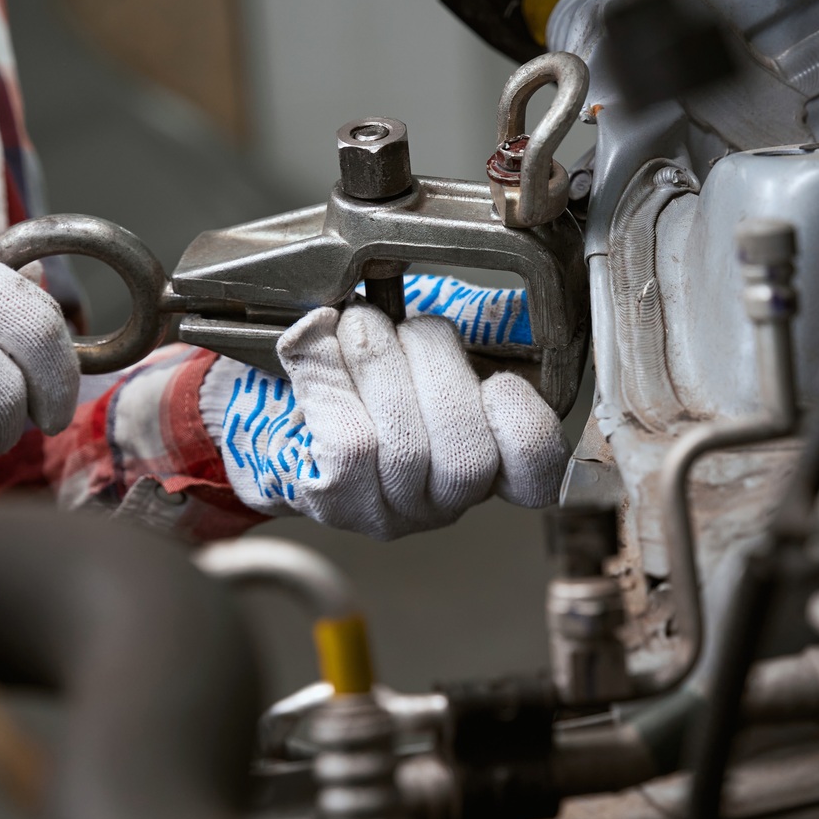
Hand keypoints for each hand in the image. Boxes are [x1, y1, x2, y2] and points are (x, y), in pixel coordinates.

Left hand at [201, 303, 567, 538]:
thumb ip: (463, 334)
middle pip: (465, 449)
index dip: (524, 421)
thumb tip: (477, 307)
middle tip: (399, 324)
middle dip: (431, 360)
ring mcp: (391, 511)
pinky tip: (317, 347)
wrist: (281, 412)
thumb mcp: (427, 351)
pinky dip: (329, 379)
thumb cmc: (369, 378)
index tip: (497, 379)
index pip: (537, 469)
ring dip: (376, 359)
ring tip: (357, 325)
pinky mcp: (337, 503)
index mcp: (489, 461)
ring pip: (403, 444)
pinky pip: (348, 444)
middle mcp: (444, 501)